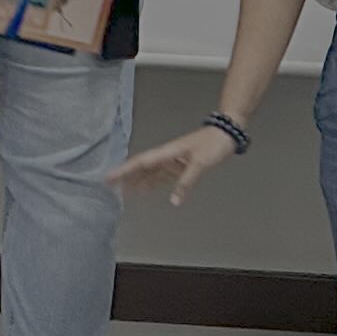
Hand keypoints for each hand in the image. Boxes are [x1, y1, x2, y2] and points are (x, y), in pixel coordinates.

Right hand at [109, 122, 239, 200]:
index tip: (109, 177)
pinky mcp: (180, 166)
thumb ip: (186, 182)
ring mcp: (173, 161)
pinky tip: (145, 190)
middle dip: (126, 177)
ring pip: (149, 173)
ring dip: (137, 181)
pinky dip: (152, 183)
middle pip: (141, 167)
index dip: (124, 170)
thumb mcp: (200, 163)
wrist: (226, 134)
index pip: (141, 162)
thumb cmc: (212, 145)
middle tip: (109, 187)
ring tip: (123, 193)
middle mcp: (166, 157)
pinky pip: (161, 176)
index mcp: (167, 153)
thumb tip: (174, 201)